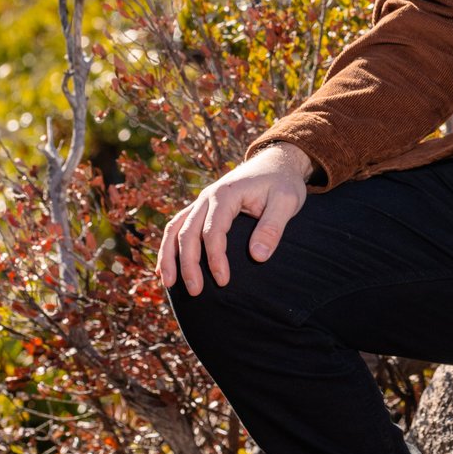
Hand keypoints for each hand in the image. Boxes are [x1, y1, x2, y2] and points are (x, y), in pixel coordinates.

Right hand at [155, 143, 314, 295]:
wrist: (276, 161)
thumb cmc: (283, 182)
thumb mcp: (287, 201)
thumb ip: (273, 227)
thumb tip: (258, 257)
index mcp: (227, 194)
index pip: (213, 230)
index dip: (215, 258)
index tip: (223, 281)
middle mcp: (208, 196)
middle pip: (188, 232)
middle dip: (188, 264)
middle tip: (196, 292)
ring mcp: (202, 201)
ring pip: (175, 228)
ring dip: (169, 256)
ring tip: (169, 284)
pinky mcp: (202, 208)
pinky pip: (178, 226)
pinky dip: (169, 246)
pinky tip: (165, 268)